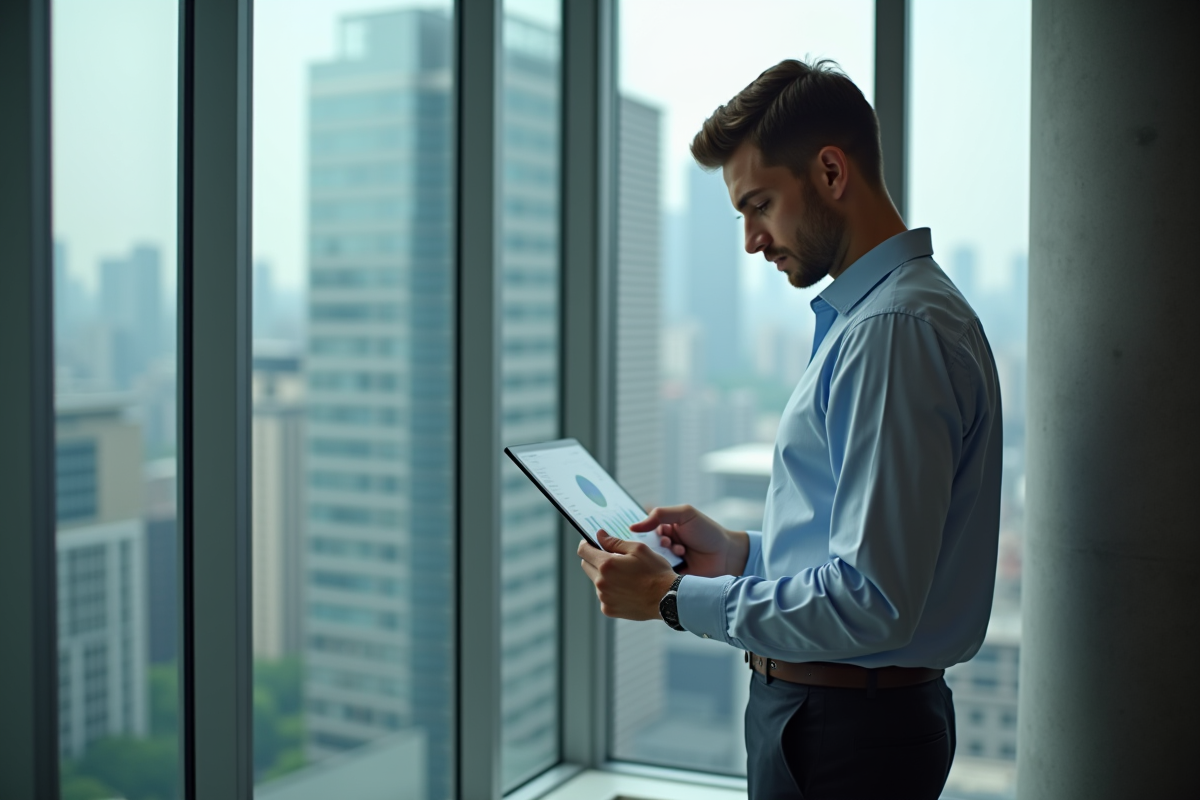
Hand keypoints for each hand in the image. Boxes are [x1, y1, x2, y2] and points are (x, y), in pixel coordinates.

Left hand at [577, 530, 678, 620]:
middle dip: (596, 559)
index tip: (592, 543)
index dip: (586, 544)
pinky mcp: (609, 609)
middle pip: (587, 565)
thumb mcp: (638, 549)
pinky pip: (604, 596)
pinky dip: (611, 591)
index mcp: (606, 564)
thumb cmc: (656, 572)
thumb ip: (614, 541)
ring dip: (605, 576)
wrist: (668, 600)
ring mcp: (604, 597)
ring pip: (596, 581)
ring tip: (626, 577)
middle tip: (614, 559)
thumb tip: (599, 535)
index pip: (583, 551)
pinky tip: (627, 589)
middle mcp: (601, 582)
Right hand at [628, 504, 748, 578]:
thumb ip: (660, 514)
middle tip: (668, 542)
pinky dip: (667, 568)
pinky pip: (660, 574)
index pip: (645, 530)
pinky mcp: (672, 576)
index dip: (646, 531)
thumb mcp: (685, 514)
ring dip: (664, 554)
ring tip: (680, 551)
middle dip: (657, 543)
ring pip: (652, 560)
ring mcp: (668, 561)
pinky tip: (681, 562)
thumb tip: (633, 526)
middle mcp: (665, 545)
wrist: (726, 555)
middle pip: (646, 546)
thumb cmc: (708, 532)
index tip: (656, 531)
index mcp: (666, 529)